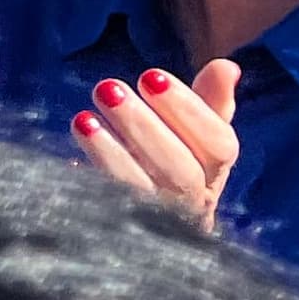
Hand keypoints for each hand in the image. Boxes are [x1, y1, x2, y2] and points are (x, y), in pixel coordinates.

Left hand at [74, 61, 240, 228]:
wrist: (157, 229)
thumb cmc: (178, 162)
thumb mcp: (198, 134)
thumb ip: (211, 101)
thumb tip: (227, 66)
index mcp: (216, 172)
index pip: (218, 144)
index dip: (188, 110)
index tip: (151, 75)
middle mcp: (194, 201)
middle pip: (178, 169)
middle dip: (142, 126)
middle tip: (107, 87)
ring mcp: (160, 222)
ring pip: (140, 191)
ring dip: (110, 154)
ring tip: (83, 119)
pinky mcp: (124, 233)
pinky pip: (108, 210)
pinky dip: (91, 181)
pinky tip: (72, 159)